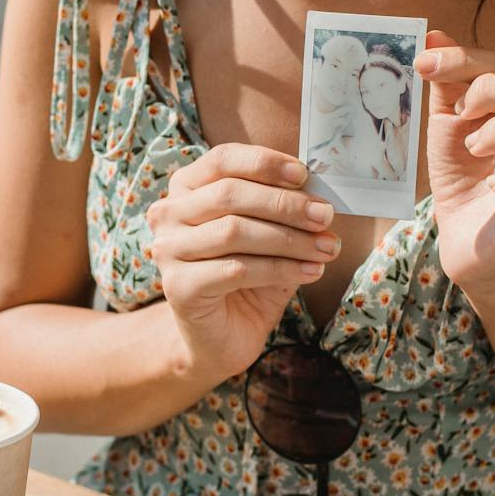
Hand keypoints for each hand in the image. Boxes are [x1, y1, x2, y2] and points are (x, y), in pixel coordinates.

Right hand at [146, 144, 340, 380]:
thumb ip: (283, 211)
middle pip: (229, 194)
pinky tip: (309, 272)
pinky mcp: (179, 287)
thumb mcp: (268, 235)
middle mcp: (169, 214)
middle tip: (325, 216)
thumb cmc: (247, 279)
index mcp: (187, 188)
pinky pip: (237, 269)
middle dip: (285, 204)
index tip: (304, 175)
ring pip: (234, 231)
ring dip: (289, 239)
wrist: (222, 336)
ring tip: (326, 248)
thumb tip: (320, 196)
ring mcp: (168, 251)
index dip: (265, 163)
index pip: (222, 160)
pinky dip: (280, 269)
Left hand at [416, 30, 494, 299]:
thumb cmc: (462, 173)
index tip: (423, 64)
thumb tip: (434, 32)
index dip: (467, 59)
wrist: (463, 235)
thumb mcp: (446, 123)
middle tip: (458, 115)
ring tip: (472, 147)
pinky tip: (492, 183)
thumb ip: (446, 82)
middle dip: (490, 92)